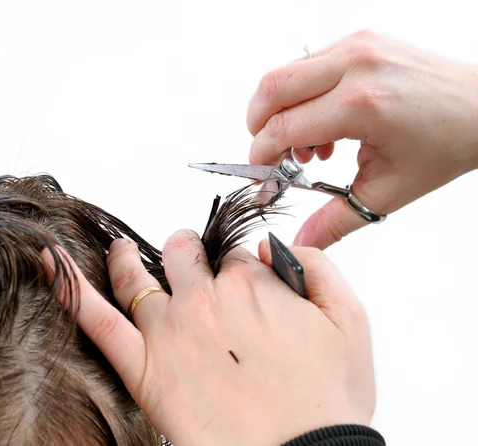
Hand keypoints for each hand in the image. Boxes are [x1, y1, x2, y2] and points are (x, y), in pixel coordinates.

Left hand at [42, 230, 375, 445]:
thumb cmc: (328, 401)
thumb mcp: (350, 322)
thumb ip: (318, 269)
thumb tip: (277, 249)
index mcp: (252, 286)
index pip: (234, 256)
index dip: (237, 266)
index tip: (240, 280)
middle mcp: (207, 299)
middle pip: (185, 253)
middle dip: (188, 250)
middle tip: (189, 259)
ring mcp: (170, 330)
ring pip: (137, 274)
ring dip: (128, 254)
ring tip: (123, 249)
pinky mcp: (144, 368)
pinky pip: (97, 320)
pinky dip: (71, 289)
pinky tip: (51, 265)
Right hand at [247, 30, 477, 249]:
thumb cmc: (445, 144)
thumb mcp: (388, 192)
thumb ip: (336, 220)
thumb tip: (299, 242)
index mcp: (361, 105)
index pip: (281, 128)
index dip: (262, 157)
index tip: (265, 176)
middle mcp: (355, 65)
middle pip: (270, 89)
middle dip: (258, 127)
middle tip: (273, 156)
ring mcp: (357, 45)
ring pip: (284, 73)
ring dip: (282, 112)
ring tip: (311, 148)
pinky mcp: (359, 40)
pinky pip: (307, 66)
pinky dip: (302, 97)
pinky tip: (326, 127)